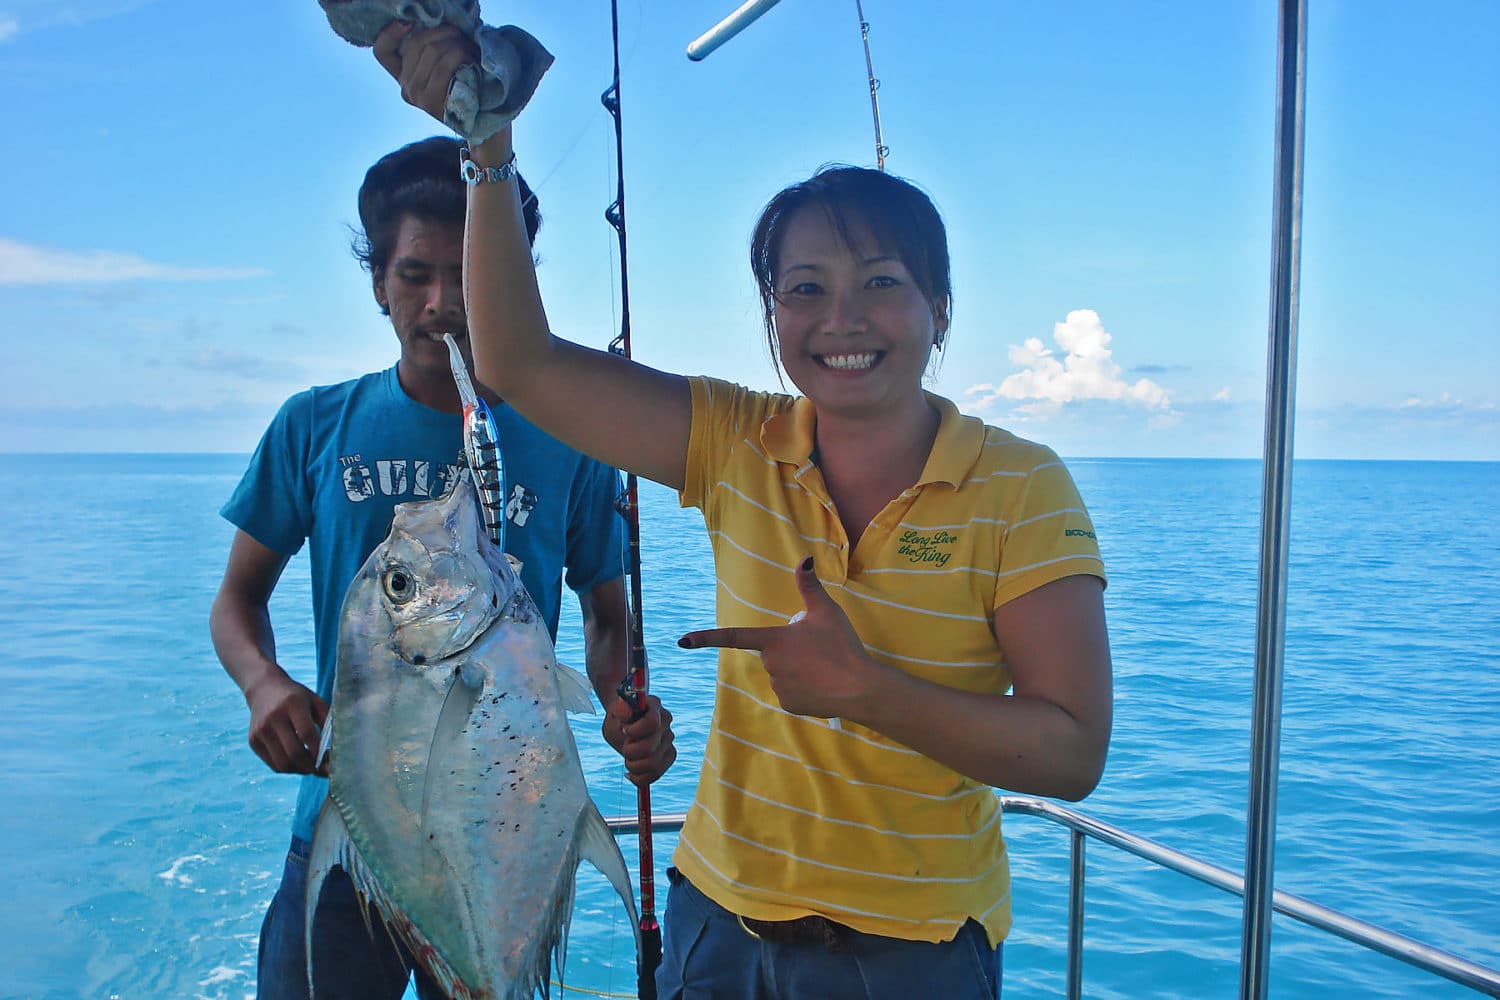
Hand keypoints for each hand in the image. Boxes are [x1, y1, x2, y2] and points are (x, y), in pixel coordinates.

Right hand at [245, 671, 328, 774]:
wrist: (264, 688)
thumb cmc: (296, 697)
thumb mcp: (315, 701)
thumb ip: (327, 720)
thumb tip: (336, 749)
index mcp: (292, 704)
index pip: (307, 734)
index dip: (320, 751)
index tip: (331, 760)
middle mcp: (274, 718)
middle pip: (294, 752)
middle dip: (312, 766)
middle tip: (324, 770)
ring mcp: (260, 731)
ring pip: (283, 763)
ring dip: (301, 770)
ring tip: (312, 768)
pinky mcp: (253, 741)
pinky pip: (273, 764)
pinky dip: (289, 769)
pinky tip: (298, 764)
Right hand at [373, 21, 477, 124]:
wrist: (479, 122)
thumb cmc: (465, 89)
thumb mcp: (444, 68)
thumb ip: (434, 51)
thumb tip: (439, 25)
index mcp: (402, 76)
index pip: (382, 51)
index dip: (390, 33)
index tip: (409, 23)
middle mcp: (405, 86)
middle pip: (417, 42)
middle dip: (444, 32)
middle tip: (462, 37)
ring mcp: (416, 94)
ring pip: (432, 50)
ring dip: (456, 43)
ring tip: (470, 49)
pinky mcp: (430, 101)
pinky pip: (444, 66)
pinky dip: (460, 56)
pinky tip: (470, 59)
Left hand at [601, 694, 676, 786]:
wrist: (624, 725)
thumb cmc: (619, 718)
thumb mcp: (614, 712)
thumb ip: (619, 710)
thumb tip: (624, 712)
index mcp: (655, 706)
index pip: (652, 723)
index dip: (634, 731)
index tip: (624, 730)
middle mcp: (666, 723)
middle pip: (650, 748)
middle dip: (630, 751)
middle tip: (625, 746)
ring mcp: (669, 741)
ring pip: (654, 764)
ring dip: (633, 766)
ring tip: (628, 759)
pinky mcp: (669, 757)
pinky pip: (656, 775)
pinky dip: (640, 778)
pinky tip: (631, 773)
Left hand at [679, 557, 884, 719]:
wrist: (860, 688)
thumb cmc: (842, 645)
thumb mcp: (827, 611)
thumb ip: (809, 586)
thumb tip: (804, 559)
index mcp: (773, 640)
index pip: (733, 636)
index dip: (705, 638)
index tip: (681, 640)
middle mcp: (769, 665)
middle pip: (773, 652)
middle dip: (790, 649)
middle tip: (818, 648)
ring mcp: (778, 688)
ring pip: (783, 672)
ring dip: (798, 669)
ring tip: (824, 667)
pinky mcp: (789, 705)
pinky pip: (792, 692)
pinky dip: (805, 688)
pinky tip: (823, 685)